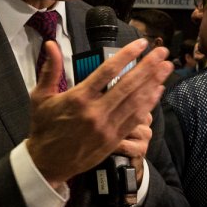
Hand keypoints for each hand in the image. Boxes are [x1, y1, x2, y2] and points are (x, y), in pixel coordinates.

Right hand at [27, 39, 170, 187]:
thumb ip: (49, 69)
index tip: (141, 44)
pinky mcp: (113, 139)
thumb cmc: (43, 127)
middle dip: (148, 66)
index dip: (127, 55)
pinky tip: (158, 91)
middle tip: (162, 51)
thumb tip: (51, 44)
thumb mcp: (40, 96)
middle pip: (128, 85)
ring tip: (167, 67)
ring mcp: (107, 127)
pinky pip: (135, 119)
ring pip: (135, 101)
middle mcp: (95, 112)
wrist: (47, 162)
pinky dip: (148, 104)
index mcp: (78, 98)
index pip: (107, 71)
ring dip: (153, 83)